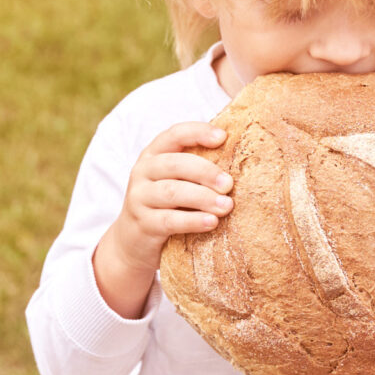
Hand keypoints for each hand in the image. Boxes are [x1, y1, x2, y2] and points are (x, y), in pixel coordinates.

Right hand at [93, 122, 233, 317]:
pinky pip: (168, 220)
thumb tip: (242, 159)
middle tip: (229, 184)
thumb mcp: (177, 181)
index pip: (175, 134)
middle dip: (205, 171)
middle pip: (175, 164)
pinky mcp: (142, 224)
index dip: (198, 132)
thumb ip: (198, 169)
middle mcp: (143, 172)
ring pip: (172, 192)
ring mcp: (139, 198)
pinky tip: (211, 222)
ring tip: (226, 206)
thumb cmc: (167, 204)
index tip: (223, 137)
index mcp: (154, 154)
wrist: (133, 242)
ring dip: (203, 198)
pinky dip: (192, 220)